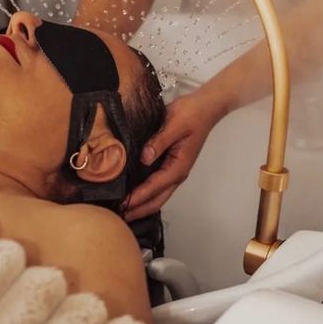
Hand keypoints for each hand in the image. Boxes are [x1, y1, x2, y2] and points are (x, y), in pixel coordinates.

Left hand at [125, 89, 222, 220]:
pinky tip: (133, 192)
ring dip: (141, 204)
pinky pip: (157, 185)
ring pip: (158, 195)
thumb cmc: (192, 114)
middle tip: (117, 217)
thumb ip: (159, 141)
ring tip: (122, 209)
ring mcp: (175, 170)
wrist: (206, 106)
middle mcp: (177, 173)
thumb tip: (144, 158)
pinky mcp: (172, 164)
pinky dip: (145, 193)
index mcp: (178, 166)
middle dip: (138, 210)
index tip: (121, 205)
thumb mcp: (175, 124)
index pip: (154, 187)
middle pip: (157, 199)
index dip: (137, 197)